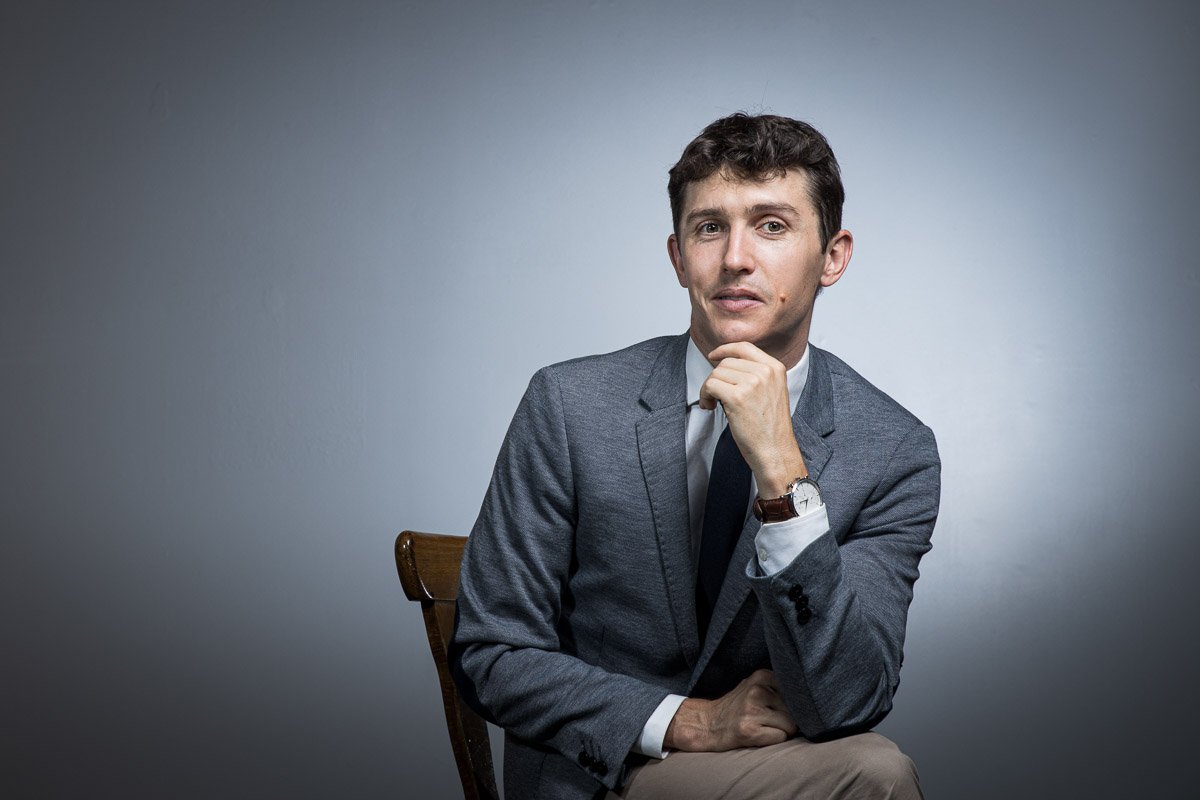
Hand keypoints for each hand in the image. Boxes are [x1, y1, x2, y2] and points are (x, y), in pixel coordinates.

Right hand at [664, 669, 797, 750]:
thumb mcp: (756, 685)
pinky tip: (758, 735)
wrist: (708, 723)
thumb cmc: (739, 707)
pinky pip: (780, 738)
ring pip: (790, 726)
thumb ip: (779, 687)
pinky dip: (773, 740)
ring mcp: (752, 710)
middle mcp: (757, 690)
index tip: (777, 708)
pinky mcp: (748, 730)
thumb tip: (811, 699)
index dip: (790, 705)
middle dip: (787, 720)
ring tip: (761, 726)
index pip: (797, 693)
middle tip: (766, 720)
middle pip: (795, 712)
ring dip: (780, 730)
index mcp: (762, 675)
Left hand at [699, 341, 807, 496]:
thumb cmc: (770, 427)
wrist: (775, 450)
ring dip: (708, 388)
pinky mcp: (737, 397)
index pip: (744, 346)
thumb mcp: (772, 391)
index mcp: (776, 368)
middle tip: (714, 396)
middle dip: (715, 378)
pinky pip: (710, 385)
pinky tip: (709, 407)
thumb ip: (757, 374)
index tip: (713, 356)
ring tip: (713, 404)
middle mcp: (765, 372)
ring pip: (716, 373)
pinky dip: (704, 396)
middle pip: (726, 362)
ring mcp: (752, 383)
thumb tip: (726, 365)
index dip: (725, 349)